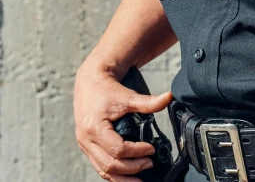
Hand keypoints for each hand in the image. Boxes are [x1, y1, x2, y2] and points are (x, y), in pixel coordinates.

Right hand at [74, 62, 173, 180]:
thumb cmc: (107, 89)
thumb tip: (169, 97)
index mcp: (94, 127)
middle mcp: (86, 140)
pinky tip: (128, 175)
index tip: (151, 149)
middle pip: (109, 165)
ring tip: (141, 178)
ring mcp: (85, 146)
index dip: (137, 152)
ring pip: (103, 171)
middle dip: (132, 168)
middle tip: (150, 164)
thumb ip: (148, 101)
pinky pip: (99, 166)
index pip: (118, 149)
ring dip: (123, 178)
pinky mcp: (87, 147)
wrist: (90, 81)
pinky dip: (114, 173)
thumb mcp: (127, 95)